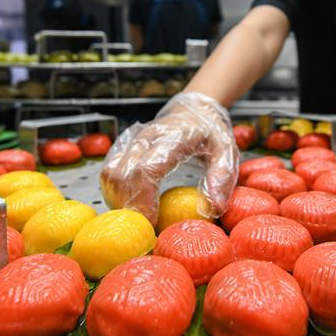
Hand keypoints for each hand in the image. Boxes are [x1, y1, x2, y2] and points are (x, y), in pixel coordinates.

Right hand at [99, 92, 238, 225]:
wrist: (194, 108)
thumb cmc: (210, 132)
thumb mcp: (227, 151)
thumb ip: (222, 177)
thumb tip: (215, 208)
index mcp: (172, 138)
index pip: (146, 170)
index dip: (144, 199)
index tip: (151, 223)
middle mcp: (146, 137)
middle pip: (122, 175)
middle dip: (130, 206)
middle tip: (147, 227)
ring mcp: (132, 140)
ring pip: (110, 174)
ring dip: (120, 200)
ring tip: (140, 216)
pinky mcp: (124, 146)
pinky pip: (108, 171)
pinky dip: (115, 192)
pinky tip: (131, 203)